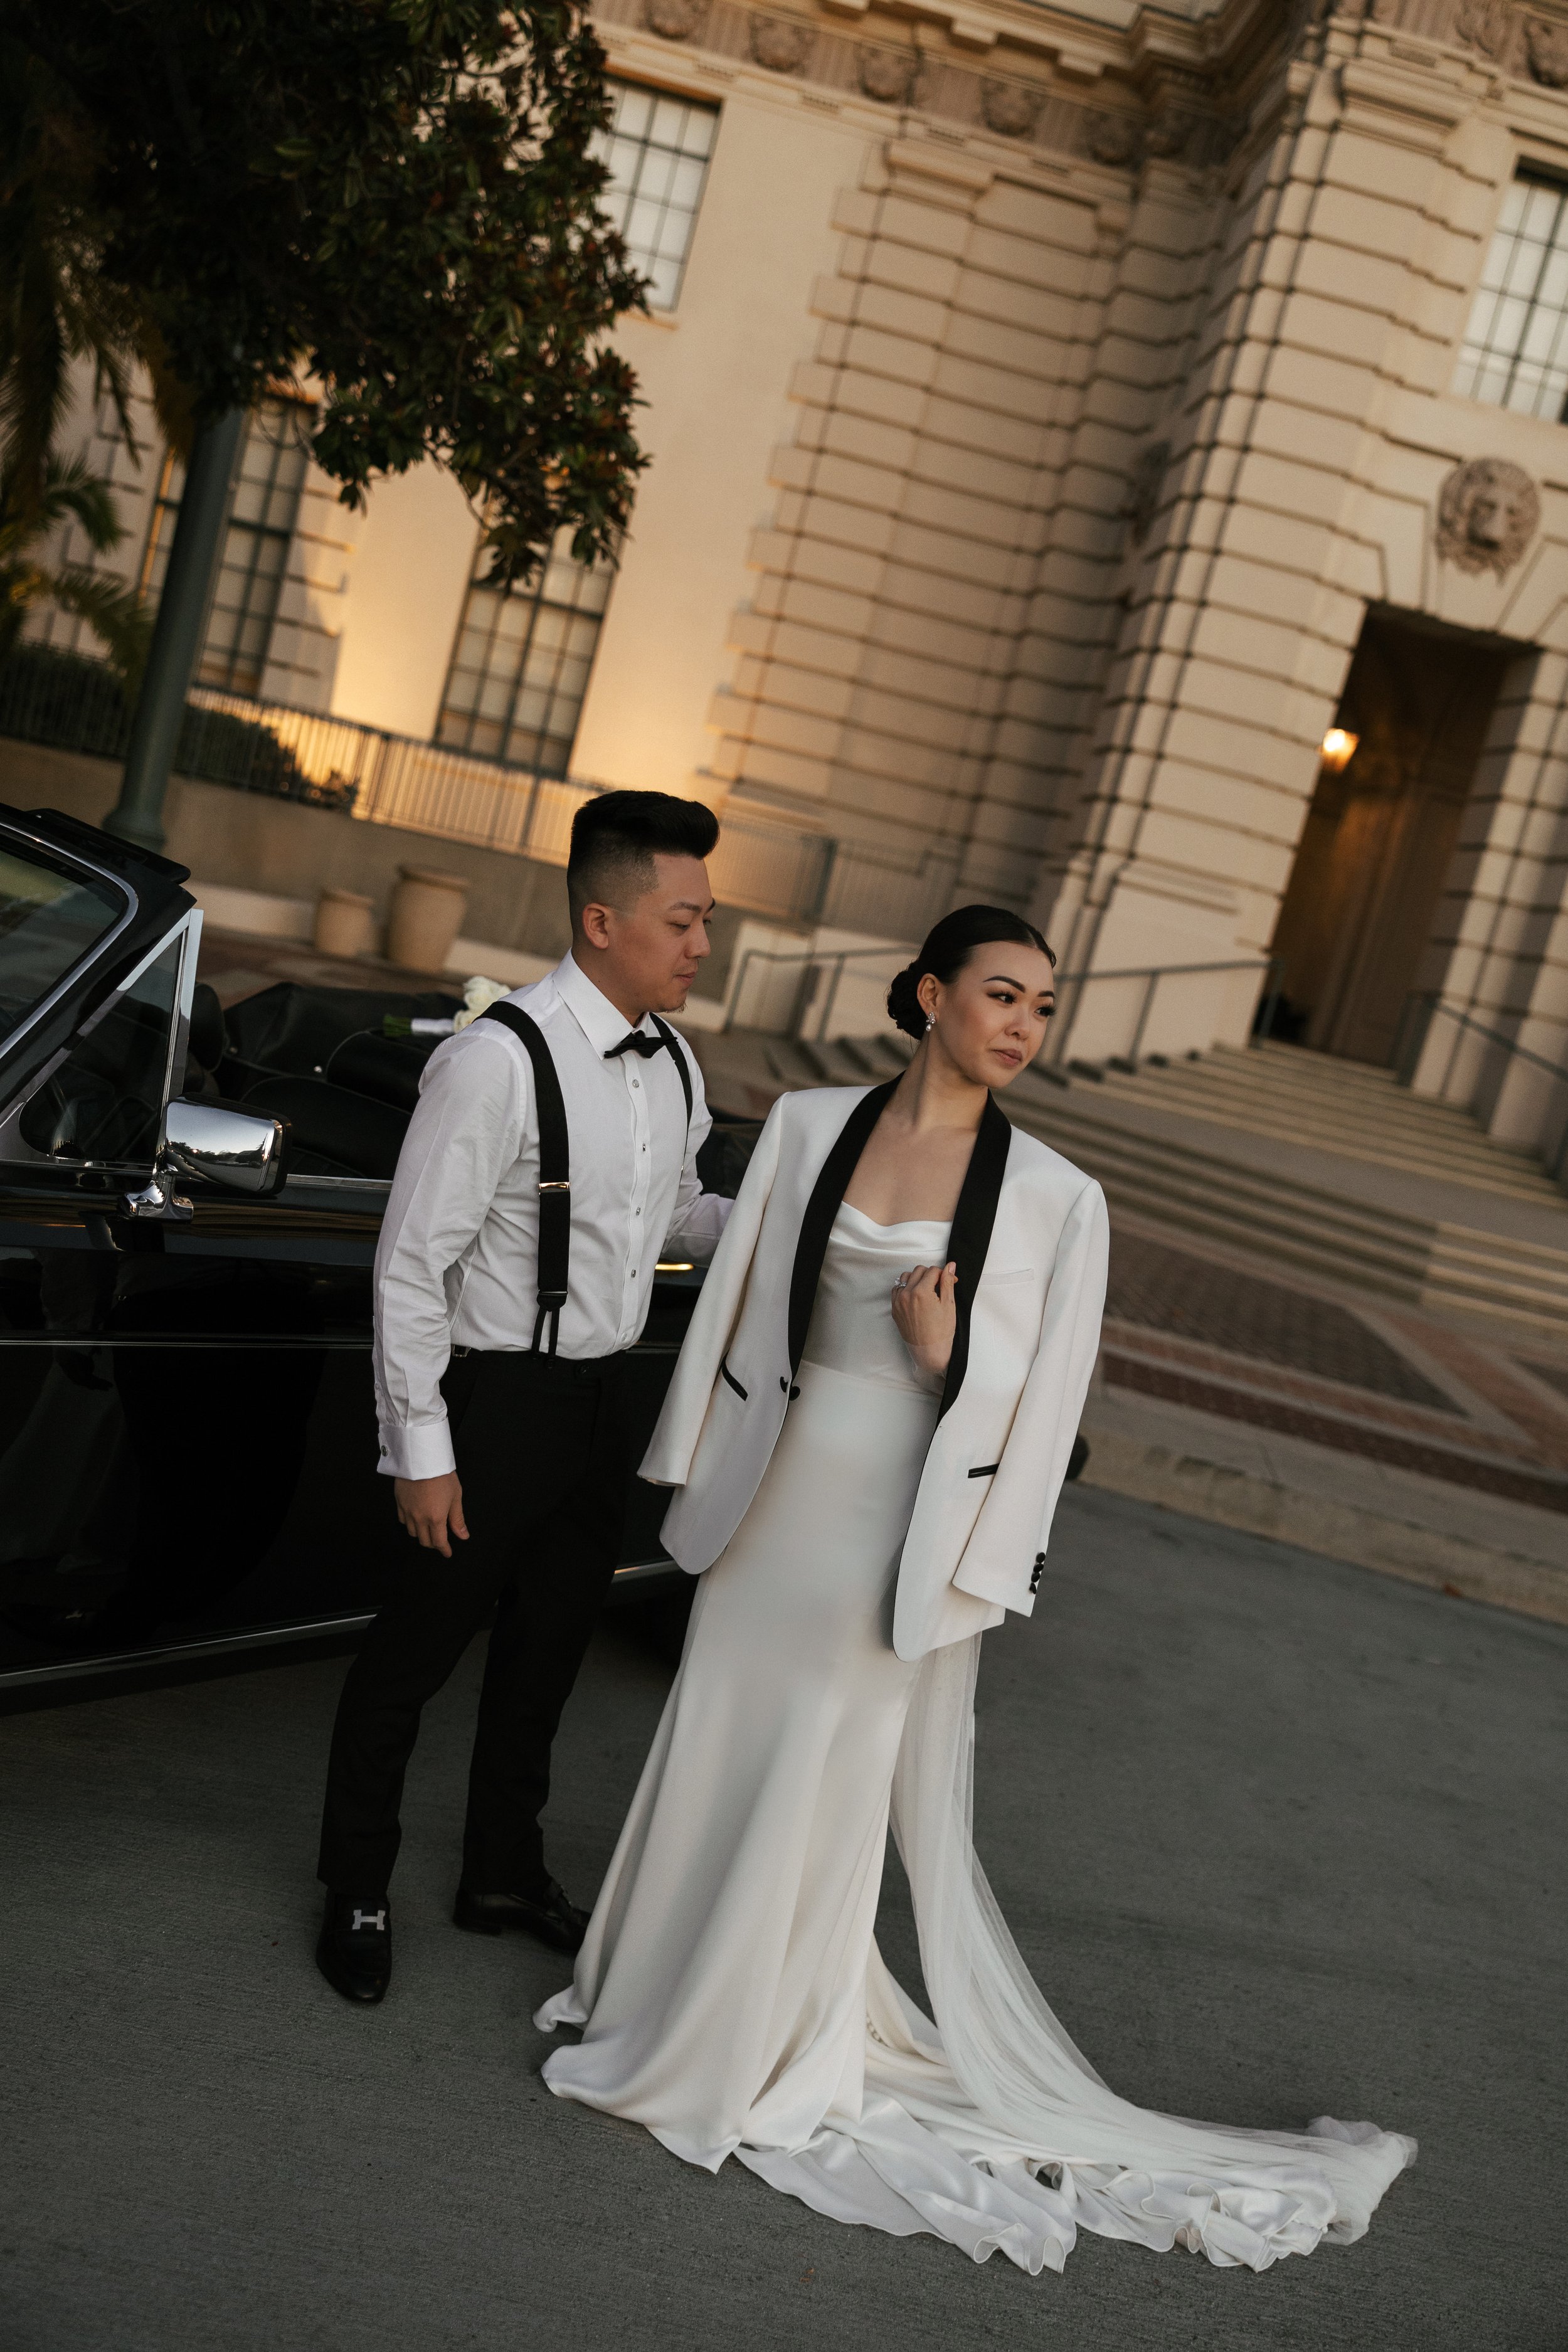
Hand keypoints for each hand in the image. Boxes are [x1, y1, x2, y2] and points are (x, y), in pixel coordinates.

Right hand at [393, 1472, 468, 1557]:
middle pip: (425, 1540)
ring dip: (421, 1534)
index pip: (439, 1542)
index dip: (444, 1550)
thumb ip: (457, 1519)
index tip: (448, 1553)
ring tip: (428, 1529)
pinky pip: (403, 1520)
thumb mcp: (456, 1496)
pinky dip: (410, 1524)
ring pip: (412, 1532)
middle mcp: (419, 1518)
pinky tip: (416, 1518)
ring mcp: (407, 1511)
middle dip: (434, 1544)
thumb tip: (463, 1536)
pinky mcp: (399, 1503)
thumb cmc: (441, 1474)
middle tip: (441, 1541)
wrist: (421, 1457)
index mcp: (436, 1518)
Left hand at [891, 1261, 956, 1377]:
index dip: (944, 1274)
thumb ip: (947, 1282)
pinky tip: (916, 1295)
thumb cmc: (941, 1332)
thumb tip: (950, 1266)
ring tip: (927, 1289)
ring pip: (905, 1277)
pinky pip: (897, 1289)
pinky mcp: (895, 1309)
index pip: (933, 1271)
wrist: (929, 1351)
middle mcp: (907, 1294)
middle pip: (919, 1271)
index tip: (950, 1280)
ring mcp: (898, 1302)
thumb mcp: (949, 1304)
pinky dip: (906, 1287)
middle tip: (940, 1285)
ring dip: (917, 1278)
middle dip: (931, 1274)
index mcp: (921, 1292)